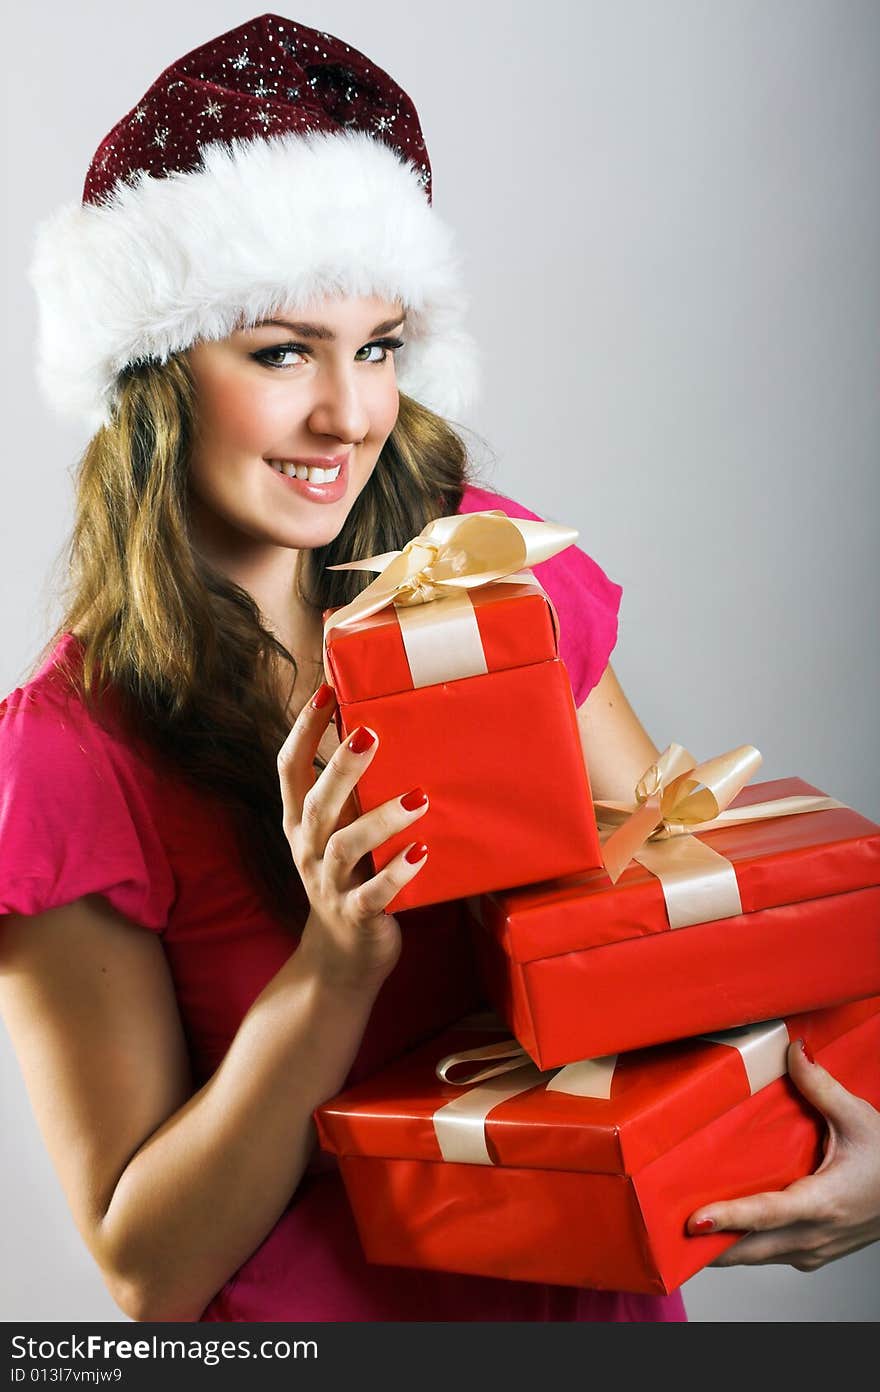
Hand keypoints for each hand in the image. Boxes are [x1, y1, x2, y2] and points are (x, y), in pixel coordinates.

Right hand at [277, 683, 429, 992]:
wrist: (340, 960)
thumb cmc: (349, 877)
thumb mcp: (339, 832)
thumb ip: (350, 793)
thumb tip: (377, 730)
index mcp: (300, 823)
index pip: (289, 768)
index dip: (303, 730)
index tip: (325, 691)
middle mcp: (308, 849)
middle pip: (317, 803)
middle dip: (341, 767)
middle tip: (369, 732)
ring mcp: (329, 884)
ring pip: (347, 846)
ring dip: (381, 819)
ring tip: (418, 797)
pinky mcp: (357, 916)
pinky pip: (374, 894)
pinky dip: (397, 874)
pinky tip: (422, 854)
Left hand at [687, 1038, 879, 1271]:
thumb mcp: (859, 1118)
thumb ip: (821, 1086)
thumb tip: (793, 1050)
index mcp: (824, 1201)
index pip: (769, 1214)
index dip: (731, 1218)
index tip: (695, 1220)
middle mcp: (815, 1234)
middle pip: (751, 1249)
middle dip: (707, 1245)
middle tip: (663, 1230)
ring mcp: (814, 1250)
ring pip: (758, 1256)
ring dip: (721, 1248)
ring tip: (678, 1232)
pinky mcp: (812, 1253)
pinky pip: (771, 1254)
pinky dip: (743, 1245)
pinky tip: (720, 1228)